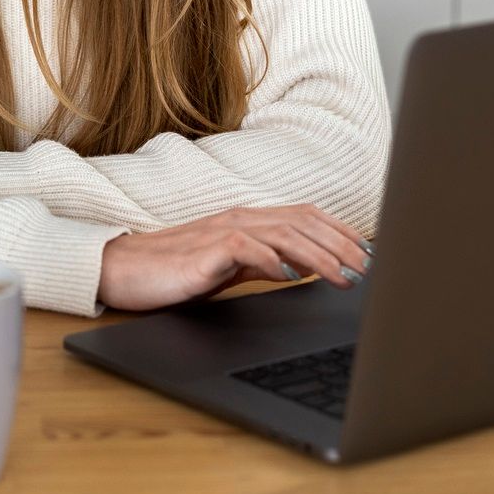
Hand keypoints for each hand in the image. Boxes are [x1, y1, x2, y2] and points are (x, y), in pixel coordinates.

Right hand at [96, 204, 374, 312]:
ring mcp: (222, 231)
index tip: (369, 253)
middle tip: (369, 269)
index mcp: (249, 220)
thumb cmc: (175, 270)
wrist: (125, 269)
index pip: (306, 217)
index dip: (341, 232)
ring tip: (342, 276)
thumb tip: (301, 269)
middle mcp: (240, 218)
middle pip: (303, 222)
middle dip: (342, 245)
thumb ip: (264, 262)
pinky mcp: (204, 250)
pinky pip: (243, 248)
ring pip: (283, 234)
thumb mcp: (230, 266)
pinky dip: (271, 259)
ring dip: (318, 256)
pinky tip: (290, 274)